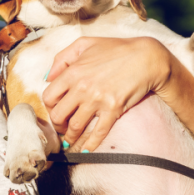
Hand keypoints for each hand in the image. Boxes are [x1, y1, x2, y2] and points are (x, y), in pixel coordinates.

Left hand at [41, 37, 170, 151]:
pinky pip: (98, 133)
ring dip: (70, 137)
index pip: (49, 97)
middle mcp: (82, 88)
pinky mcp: (113, 110)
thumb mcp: (84, 44)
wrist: (146, 58)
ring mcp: (97, 100)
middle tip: (61, 127)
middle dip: (57, 125)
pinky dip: (90, 145)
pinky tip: (85, 150)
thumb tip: (48, 77)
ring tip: (70, 140)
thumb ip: (62, 58)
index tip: (55, 110)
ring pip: (75, 127)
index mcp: (72, 72)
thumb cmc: (116, 49)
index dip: (50, 107)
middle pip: (58, 115)